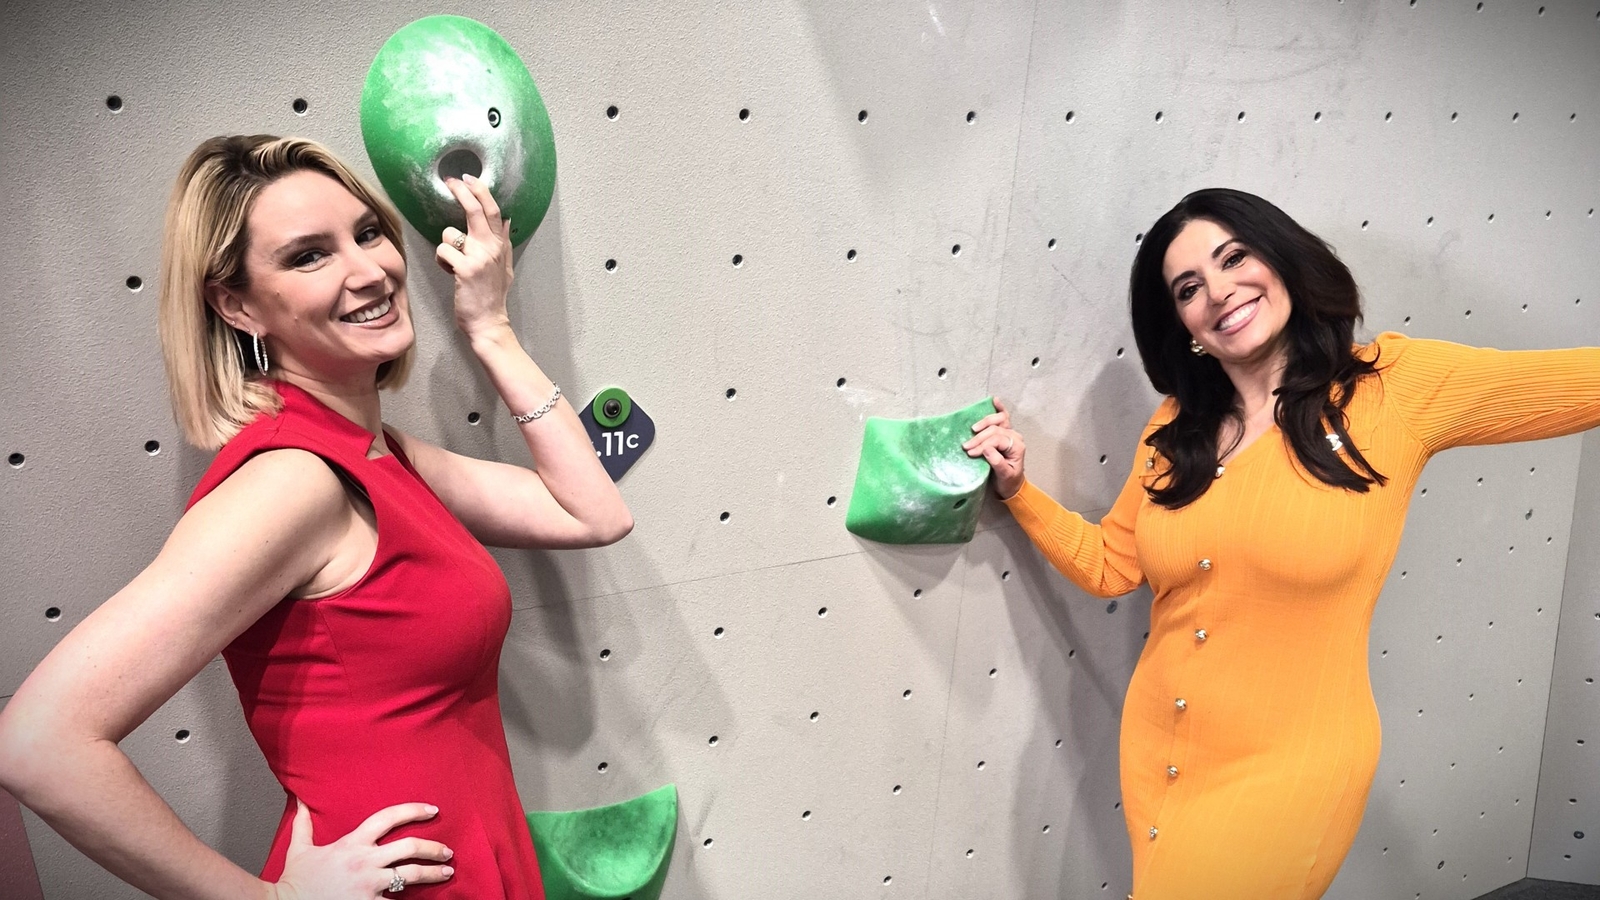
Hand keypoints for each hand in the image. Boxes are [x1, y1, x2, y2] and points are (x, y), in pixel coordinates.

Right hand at [270, 800, 453, 899]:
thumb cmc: (294, 880)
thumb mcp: (299, 848)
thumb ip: (304, 824)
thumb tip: (299, 800)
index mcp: (352, 843)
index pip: (388, 817)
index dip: (413, 810)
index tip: (432, 810)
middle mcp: (364, 861)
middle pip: (409, 847)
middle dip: (433, 848)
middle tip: (447, 850)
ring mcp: (368, 884)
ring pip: (410, 875)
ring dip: (433, 873)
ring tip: (447, 871)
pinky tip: (427, 899)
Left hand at [436, 173, 514, 340]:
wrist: (489, 322)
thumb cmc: (492, 296)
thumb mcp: (505, 267)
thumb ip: (504, 243)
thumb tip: (507, 220)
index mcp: (500, 246)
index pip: (494, 212)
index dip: (481, 192)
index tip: (470, 179)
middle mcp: (492, 248)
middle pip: (477, 211)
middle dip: (463, 192)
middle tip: (452, 181)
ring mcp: (479, 258)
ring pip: (451, 233)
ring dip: (446, 246)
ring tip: (453, 263)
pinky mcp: (465, 269)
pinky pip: (444, 251)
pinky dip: (442, 261)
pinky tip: (450, 272)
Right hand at [964, 397, 1024, 499]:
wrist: (1012, 486)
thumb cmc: (1008, 482)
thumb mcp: (1004, 476)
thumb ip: (997, 463)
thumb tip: (987, 449)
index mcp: (1017, 446)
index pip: (997, 440)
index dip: (983, 445)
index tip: (971, 453)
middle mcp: (1014, 437)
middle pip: (995, 430)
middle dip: (979, 438)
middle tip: (966, 447)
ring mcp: (1009, 433)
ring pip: (997, 421)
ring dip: (984, 423)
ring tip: (973, 429)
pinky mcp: (1003, 433)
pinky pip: (1003, 417)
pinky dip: (999, 408)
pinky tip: (994, 401)